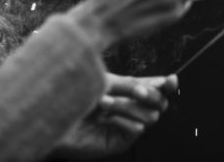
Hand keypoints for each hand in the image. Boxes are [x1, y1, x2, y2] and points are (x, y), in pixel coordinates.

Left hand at [52, 73, 177, 158]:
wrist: (53, 116)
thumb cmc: (76, 96)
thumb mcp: (108, 83)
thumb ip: (135, 84)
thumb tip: (163, 81)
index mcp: (130, 93)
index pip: (158, 90)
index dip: (168, 86)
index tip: (170, 80)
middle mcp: (131, 110)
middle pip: (160, 103)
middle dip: (151, 95)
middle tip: (135, 90)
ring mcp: (127, 127)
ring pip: (150, 116)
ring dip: (128, 107)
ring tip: (105, 103)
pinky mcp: (120, 142)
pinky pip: (136, 130)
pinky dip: (123, 120)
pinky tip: (106, 117)